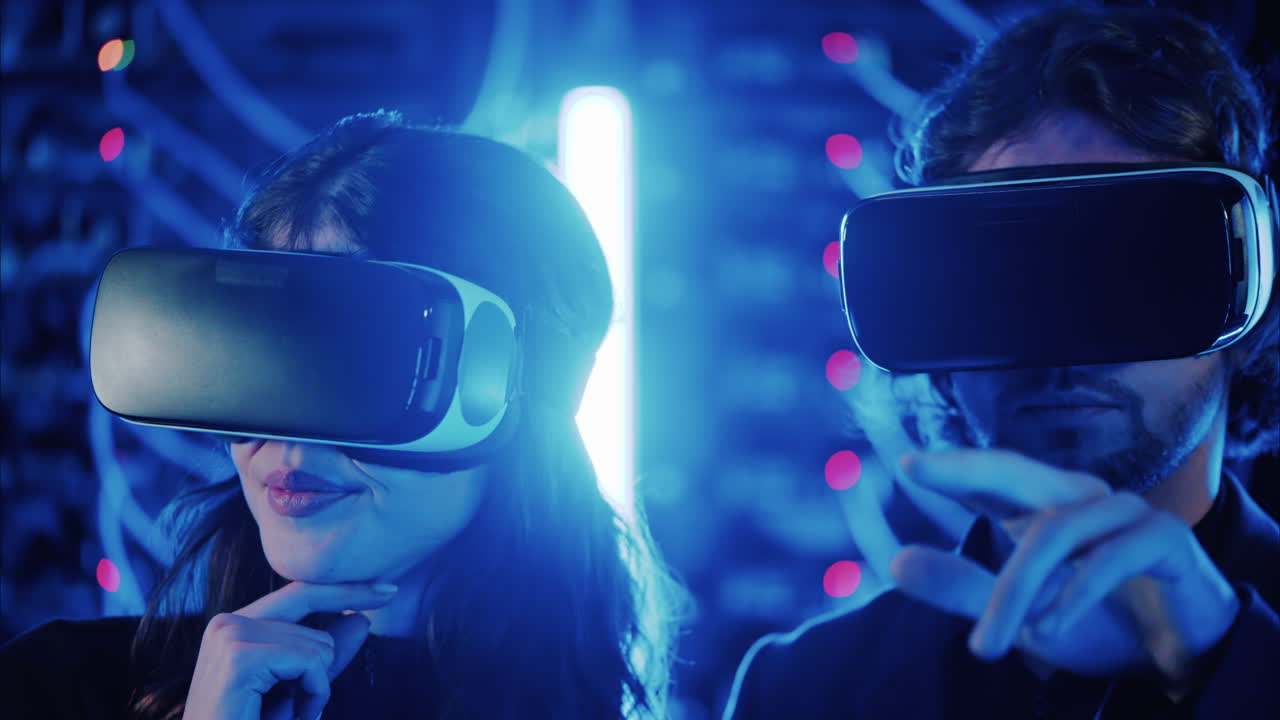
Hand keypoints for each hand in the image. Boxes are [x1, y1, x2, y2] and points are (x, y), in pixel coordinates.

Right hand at [182, 581, 398, 719]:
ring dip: (312, 690)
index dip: (346, 591)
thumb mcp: (294, 690)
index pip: (302, 593)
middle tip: (290, 712)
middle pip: (319, 628)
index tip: (389, 591)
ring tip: (279, 716)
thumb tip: (361, 620)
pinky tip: (287, 717)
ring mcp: (229, 636)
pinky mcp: (239, 658)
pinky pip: (311, 662)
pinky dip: (313, 694)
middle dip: (319, 675)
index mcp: (234, 625)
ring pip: (319, 646)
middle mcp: (226, 622)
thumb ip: (322, 656)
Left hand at [890, 449, 1238, 681]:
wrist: (1183, 659)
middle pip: (1015, 472)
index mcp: (1043, 507)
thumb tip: (897, 560)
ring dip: (1017, 590)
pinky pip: (1111, 556)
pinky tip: (1048, 628)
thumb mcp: (1022, 616)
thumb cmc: (1097, 624)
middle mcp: (1080, 497)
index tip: (905, 465)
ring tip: (992, 642)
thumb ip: (965, 589)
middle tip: (914, 469)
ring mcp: (1125, 512)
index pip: (989, 478)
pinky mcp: (1165, 538)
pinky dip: (1074, 593)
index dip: (951, 467)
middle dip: (963, 468)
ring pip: (1054, 531)